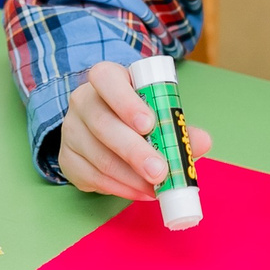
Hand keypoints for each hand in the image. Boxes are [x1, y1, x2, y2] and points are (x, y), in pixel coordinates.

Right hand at [55, 61, 212, 200]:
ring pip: (98, 156)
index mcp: (106, 78)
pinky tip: (141, 192)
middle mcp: (83, 101)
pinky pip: (92, 177)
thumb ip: (178, 125)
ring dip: (130, 176)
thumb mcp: (158, 111)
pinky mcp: (68, 159)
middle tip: (160, 171)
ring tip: (156, 187)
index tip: (149, 124)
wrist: (103, 127)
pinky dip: (120, 188)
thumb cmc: (136, 114)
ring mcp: (71, 130)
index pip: (106, 79)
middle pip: (102, 123)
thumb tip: (202, 142)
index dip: (126, 102)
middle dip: (134, 151)